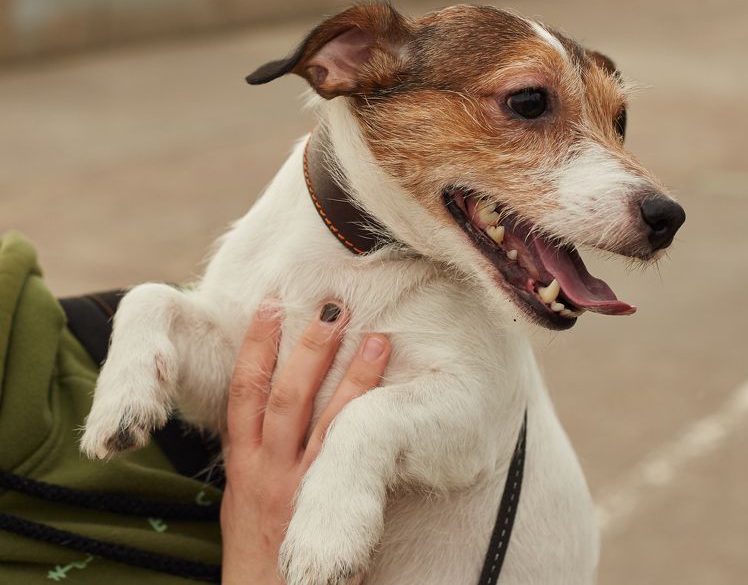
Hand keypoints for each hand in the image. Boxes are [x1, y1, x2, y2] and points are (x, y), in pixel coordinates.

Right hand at [220, 301, 389, 584]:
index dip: (254, 347)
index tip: (266, 306)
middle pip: (280, 393)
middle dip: (301, 346)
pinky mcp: (318, 504)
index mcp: (242, 466)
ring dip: (347, 373)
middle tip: (326, 303)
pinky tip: (389, 394)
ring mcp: (293, 485)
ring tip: (374, 336)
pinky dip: (364, 418)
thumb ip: (258, 464)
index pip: (242, 393)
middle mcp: (263, 469)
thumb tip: (271, 424)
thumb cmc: (260, 562)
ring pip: (317, 417)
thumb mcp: (244, 508)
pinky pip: (343, 453)